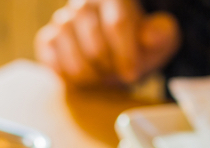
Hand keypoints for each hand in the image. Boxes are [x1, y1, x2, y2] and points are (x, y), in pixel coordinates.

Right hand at [34, 0, 180, 85]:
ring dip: (90, 76)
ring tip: (102, 76)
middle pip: (95, 45)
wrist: (117, 55)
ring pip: (73, 56)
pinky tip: (84, 77)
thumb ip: (161, 34)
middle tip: (117, 75)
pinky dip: (69, 77)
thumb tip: (152, 35)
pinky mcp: (47, 39)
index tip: (131, 74)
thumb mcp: (161, 40)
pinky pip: (53, 62)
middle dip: (109, 67)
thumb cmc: (140, 46)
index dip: (125, 54)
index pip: (117, 24)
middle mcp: (83, 3)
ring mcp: (63, 20)